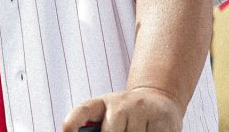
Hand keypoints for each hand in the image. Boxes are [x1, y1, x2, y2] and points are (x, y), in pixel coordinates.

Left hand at [63, 87, 182, 131]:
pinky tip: (149, 131)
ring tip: (136, 130)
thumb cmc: (127, 114)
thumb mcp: (109, 116)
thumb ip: (97, 126)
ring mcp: (142, 109)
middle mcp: (121, 103)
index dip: (73, 120)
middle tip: (122, 130)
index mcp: (102, 103)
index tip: (66, 130)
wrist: (159, 99)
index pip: (83, 110)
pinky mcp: (162, 119)